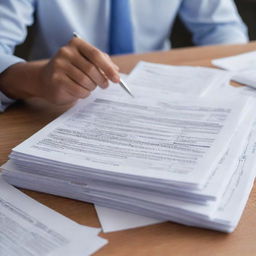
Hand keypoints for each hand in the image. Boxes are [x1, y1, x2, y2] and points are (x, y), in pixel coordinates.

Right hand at [0, 38, 119, 104]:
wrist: (45, 79)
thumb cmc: (71, 70)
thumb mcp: (86, 62)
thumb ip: (102, 63)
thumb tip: (116, 70)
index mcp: (76, 44)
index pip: (96, 55)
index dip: (108, 68)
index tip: (117, 79)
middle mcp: (66, 52)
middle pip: (92, 69)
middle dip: (102, 80)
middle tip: (104, 85)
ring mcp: (59, 65)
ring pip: (86, 81)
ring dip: (92, 88)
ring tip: (90, 87)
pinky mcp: (56, 79)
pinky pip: (78, 90)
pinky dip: (84, 94)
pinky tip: (82, 92)